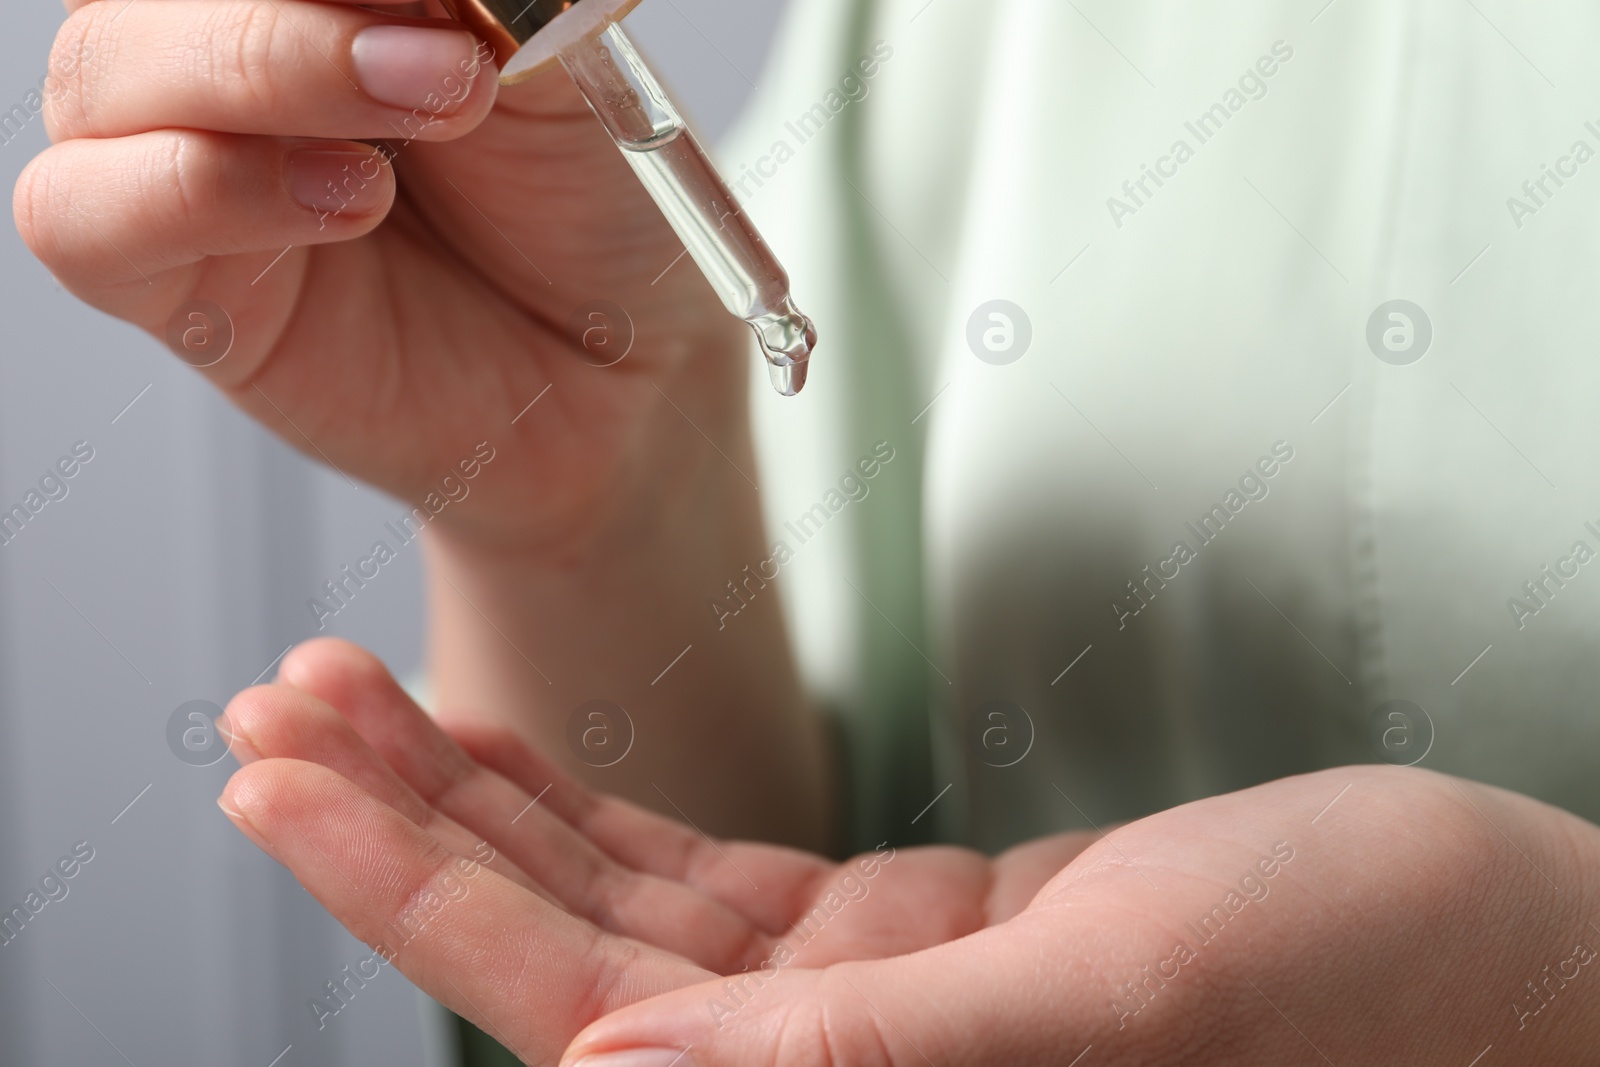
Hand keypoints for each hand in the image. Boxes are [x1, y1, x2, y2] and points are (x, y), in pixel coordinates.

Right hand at [18, 0, 830, 844]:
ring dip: (261, 70)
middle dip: (293, 14)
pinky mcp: (177, 289)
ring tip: (429, 112)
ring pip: (100, 71)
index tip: (443, 3)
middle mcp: (223, 57)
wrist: (623, 372)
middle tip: (453, 60)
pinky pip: (89, 217)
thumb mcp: (552, 65)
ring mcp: (185, 162)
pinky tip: (345, 199)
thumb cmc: (585, 212)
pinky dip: (201, 190)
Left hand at [219, 639, 1599, 1064]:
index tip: (287, 784)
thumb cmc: (1363, 980)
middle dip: (408, 826)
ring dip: (480, 795)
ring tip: (350, 698)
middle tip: (277, 709)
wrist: (1485, 943)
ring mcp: (858, 1008)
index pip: (581, 1021)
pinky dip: (597, 795)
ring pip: (614, 900)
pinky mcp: (902, 937)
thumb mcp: (1123, 999)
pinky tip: (504, 742)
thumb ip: (876, 1059)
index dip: (415, 896)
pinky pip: (706, 869)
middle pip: (559, 955)